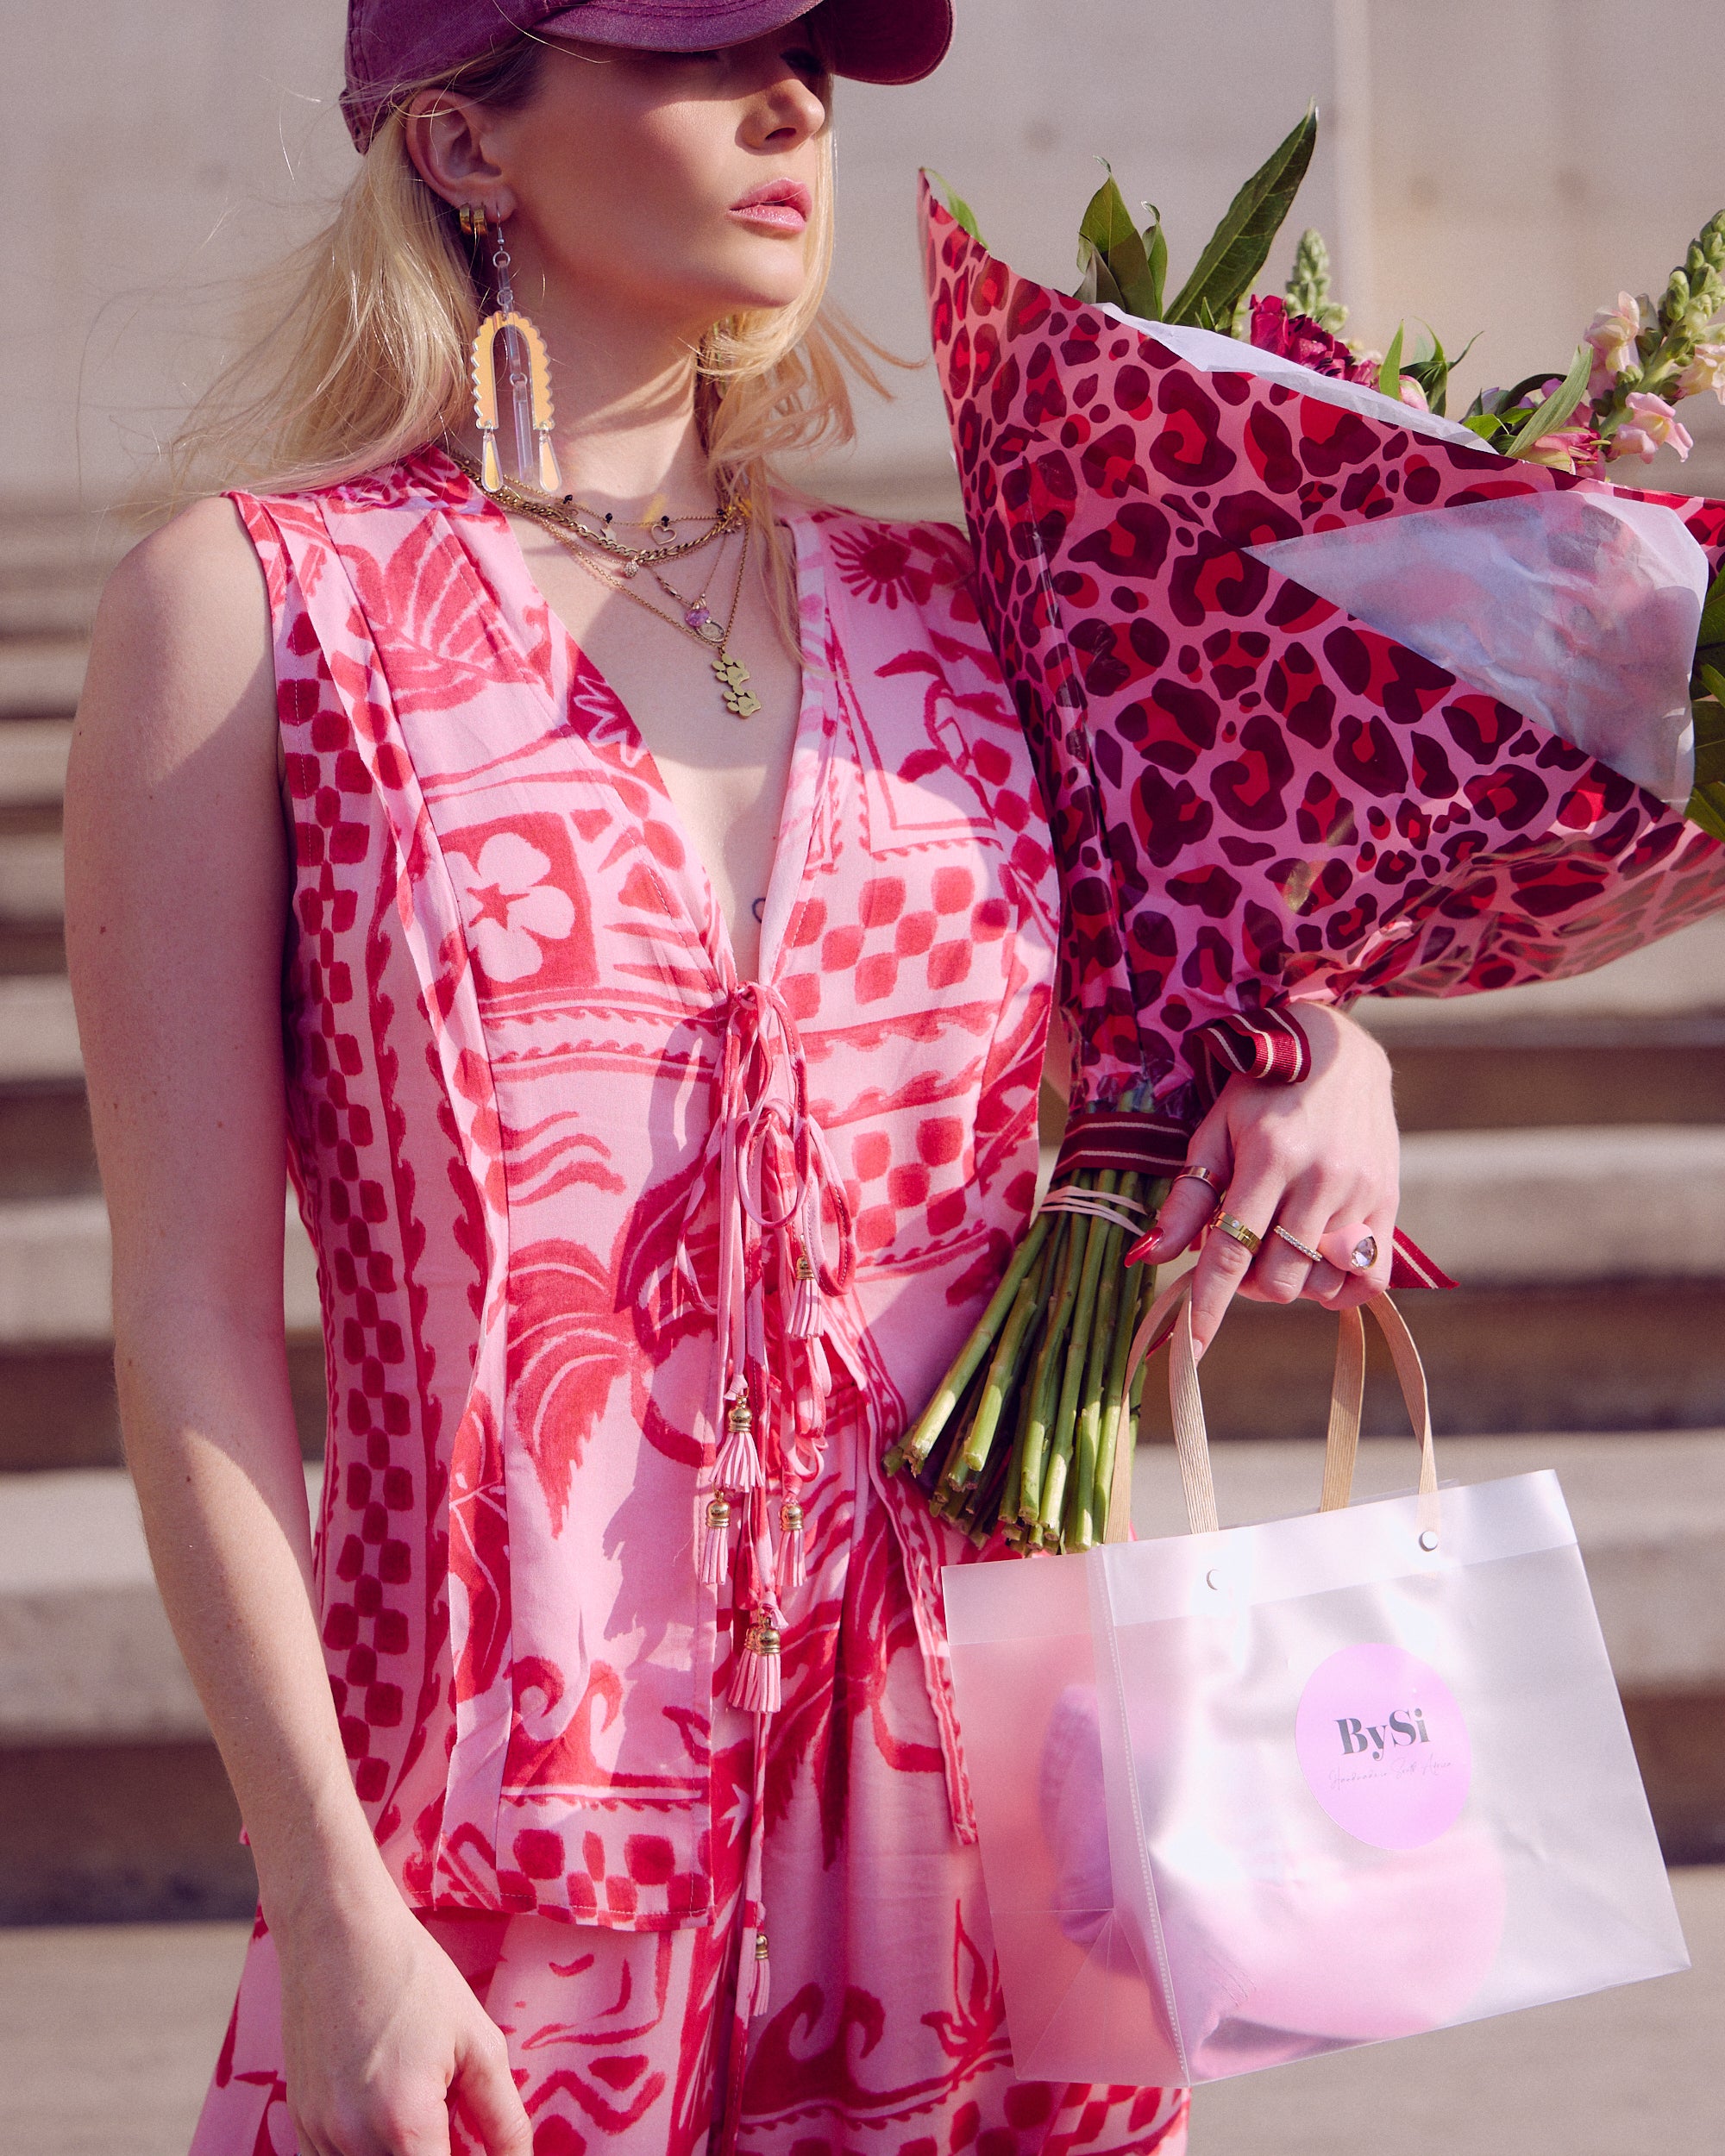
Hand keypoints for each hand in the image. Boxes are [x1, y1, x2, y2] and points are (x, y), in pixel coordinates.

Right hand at [275, 1877, 530, 2155]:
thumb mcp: (478, 2041)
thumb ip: (503, 2118)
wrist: (335, 1931)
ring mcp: (317, 2135)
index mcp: (405, 2123)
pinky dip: (366, 2149)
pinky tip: (385, 2105)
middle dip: (432, 2153)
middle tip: (450, 2119)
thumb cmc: (413, 1978)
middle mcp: (351, 2142)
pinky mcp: (298, 2123)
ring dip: (400, 2153)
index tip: (471, 2144)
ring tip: (418, 2101)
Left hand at [1134, 1004, 1397, 1355]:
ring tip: (1278, 1240)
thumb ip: (1187, 1198)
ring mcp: (1362, 1192)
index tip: (1189, 1350)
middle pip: (1278, 1280)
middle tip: (1241, 1249)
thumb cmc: (1261, 1092)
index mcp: (1269, 1158)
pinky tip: (1316, 1259)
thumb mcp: (1215, 1131)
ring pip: (1318, 1284)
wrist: (1339, 1052)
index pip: (1232, 1252)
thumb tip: (1148, 1257)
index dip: (1208, 1307)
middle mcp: (1321, 1179)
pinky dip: (1339, 1287)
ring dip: (1288, 1279)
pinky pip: (1370, 1278)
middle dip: (1247, 1283)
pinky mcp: (1390, 1200)